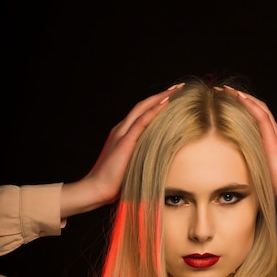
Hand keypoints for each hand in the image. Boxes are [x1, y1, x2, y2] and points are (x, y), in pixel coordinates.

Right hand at [61, 85, 182, 217]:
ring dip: (161, 98)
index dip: (157, 104)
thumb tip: (159, 162)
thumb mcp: (132, 166)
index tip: (173, 98)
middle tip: (179, 87)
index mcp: (123, 134)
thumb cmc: (115, 183)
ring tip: (176, 90)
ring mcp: (122, 133)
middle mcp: (122, 129)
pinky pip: (141, 122)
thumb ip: (142, 158)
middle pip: (144, 106)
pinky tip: (166, 104)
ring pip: (143, 109)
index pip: (142, 114)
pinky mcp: (124, 141)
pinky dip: (154, 111)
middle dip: (162, 95)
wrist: (97, 189)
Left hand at [230, 88, 276, 213]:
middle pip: (256, 107)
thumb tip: (234, 164)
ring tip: (225, 90)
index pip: (255, 116)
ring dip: (241, 97)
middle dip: (238, 97)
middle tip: (221, 91)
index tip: (223, 102)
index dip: (240, 107)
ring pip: (259, 107)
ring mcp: (275, 132)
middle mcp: (274, 130)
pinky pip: (262, 116)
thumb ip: (252, 160)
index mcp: (270, 137)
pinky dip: (250, 105)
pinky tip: (239, 97)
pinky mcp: (274, 137)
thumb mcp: (261, 167)